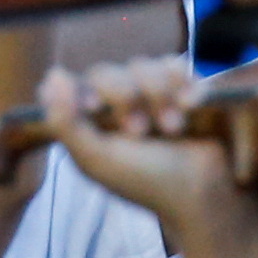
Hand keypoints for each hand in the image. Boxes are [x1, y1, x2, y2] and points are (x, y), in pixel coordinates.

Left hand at [39, 54, 257, 237]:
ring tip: (174, 128)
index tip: (94, 109)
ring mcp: (153, 95)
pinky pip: (176, 65)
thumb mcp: (95, 159)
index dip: (88, 90)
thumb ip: (65, 121)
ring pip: (144, 65)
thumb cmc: (147, 182)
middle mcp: (120, 104)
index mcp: (94, 121)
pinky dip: (183, 83)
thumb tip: (53, 73)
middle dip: (126, 98)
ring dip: (158, 95)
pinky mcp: (185, 88)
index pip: (80, 84)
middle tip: (141, 132)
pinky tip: (191, 107)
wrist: (203, 192)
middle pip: (110, 71)